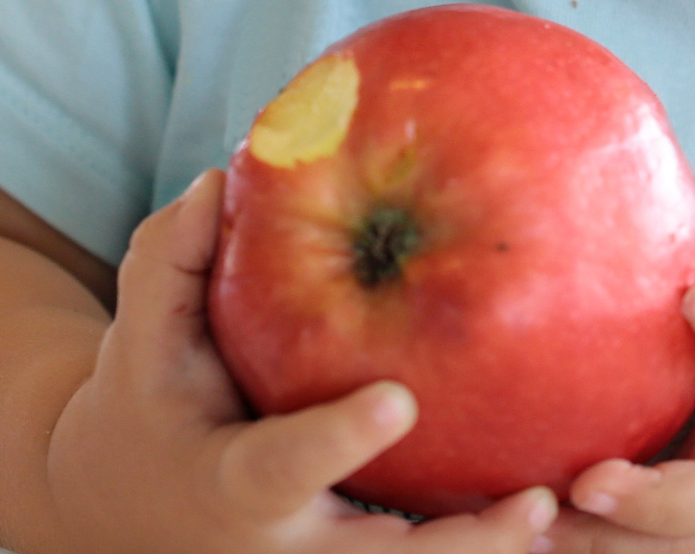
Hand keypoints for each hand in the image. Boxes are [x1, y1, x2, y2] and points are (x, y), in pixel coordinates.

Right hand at [42, 171, 560, 553]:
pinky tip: (562, 514)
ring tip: (567, 514)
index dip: (337, 442)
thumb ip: (171, 258)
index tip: (398, 400)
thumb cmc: (151, 397)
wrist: (128, 507)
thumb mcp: (141, 332)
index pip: (282, 468)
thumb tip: (219, 179)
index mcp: (230, 482)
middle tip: (537, 503)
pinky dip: (482, 553)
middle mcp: (281, 548)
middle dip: (458, 548)